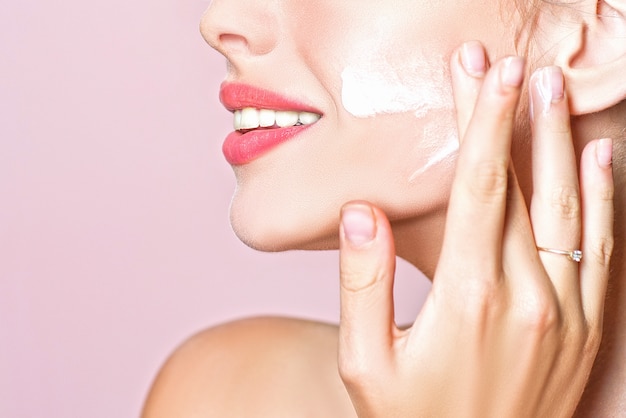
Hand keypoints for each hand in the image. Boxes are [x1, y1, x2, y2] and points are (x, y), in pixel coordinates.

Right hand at [337, 41, 613, 417]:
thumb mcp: (366, 363)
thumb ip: (363, 284)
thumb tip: (361, 213)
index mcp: (471, 296)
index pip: (480, 187)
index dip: (482, 125)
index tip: (484, 76)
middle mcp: (528, 295)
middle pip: (524, 184)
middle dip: (514, 116)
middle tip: (507, 64)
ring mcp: (565, 311)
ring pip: (571, 207)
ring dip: (561, 143)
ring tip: (552, 91)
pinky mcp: (584, 328)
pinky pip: (603, 249)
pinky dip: (605, 199)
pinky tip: (601, 159)